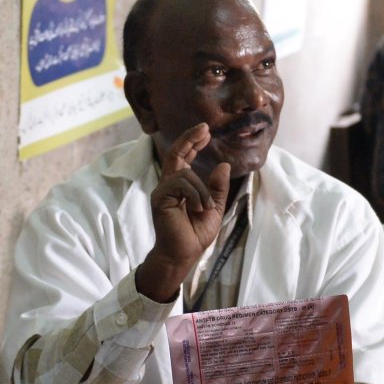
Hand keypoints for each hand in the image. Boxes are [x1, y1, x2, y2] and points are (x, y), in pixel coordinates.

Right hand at [134, 124, 231, 302]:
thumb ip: (217, 188)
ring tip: (206, 208)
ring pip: (185, 173)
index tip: (206, 131)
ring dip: (202, 190)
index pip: (183, 157)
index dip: (193, 142)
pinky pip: (181, 185)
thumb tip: (223, 165)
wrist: (182, 254)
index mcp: (180, 186)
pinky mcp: (160, 198)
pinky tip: (198, 209)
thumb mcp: (214, 208)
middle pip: (175, 153)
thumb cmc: (195, 234)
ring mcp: (162, 191)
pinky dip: (195, 195)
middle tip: (205, 128)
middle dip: (190, 138)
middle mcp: (168, 185)